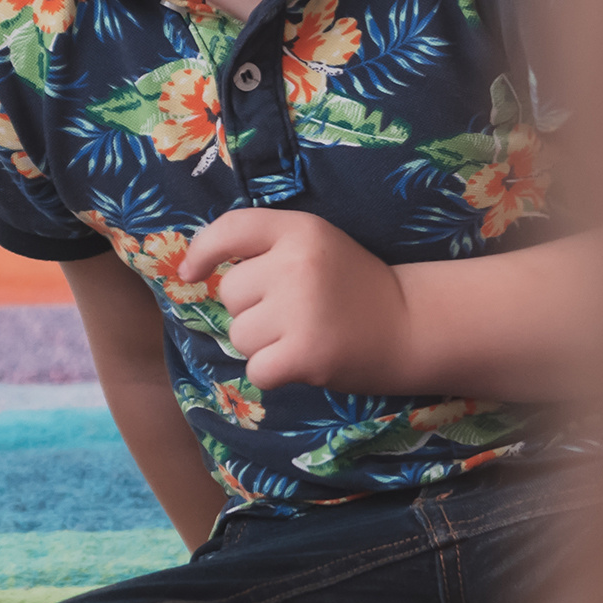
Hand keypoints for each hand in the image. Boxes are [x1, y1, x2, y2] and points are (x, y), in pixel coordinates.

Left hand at [181, 206, 413, 393]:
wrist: (409, 326)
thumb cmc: (351, 287)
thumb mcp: (315, 246)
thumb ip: (266, 248)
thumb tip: (194, 269)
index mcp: (300, 229)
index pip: (230, 229)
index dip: (202, 250)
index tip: (192, 272)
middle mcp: (297, 263)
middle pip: (230, 294)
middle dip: (251, 309)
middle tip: (295, 312)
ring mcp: (301, 310)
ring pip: (239, 335)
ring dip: (263, 344)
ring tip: (302, 335)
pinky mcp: (305, 354)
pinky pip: (256, 370)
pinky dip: (273, 373)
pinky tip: (302, 360)